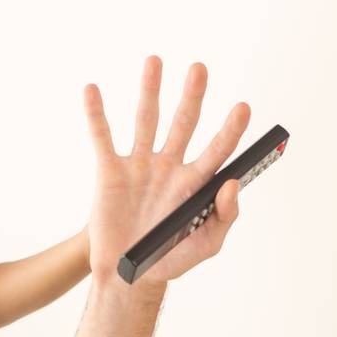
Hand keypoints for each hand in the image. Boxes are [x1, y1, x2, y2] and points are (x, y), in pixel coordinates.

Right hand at [82, 55, 251, 284]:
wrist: (128, 275)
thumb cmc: (170, 260)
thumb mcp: (205, 245)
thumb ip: (224, 217)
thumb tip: (233, 184)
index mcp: (194, 184)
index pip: (218, 150)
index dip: (231, 130)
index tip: (244, 108)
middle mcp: (169, 167)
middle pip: (183, 124)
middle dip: (192, 97)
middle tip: (199, 69)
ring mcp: (140, 167)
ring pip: (146, 121)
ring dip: (150, 91)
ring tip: (154, 61)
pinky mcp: (109, 172)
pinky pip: (102, 138)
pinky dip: (96, 115)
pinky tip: (92, 90)